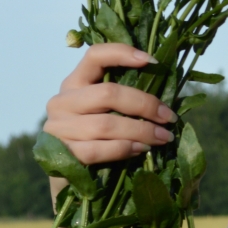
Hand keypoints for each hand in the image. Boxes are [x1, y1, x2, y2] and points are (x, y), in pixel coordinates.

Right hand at [43, 43, 176, 164]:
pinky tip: (141, 150)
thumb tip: (164, 99)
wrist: (68, 174)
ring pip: (105, 125)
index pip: (95, 56)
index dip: (123, 53)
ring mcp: (58, 127)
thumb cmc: (97, 137)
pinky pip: (97, 150)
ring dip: (141, 131)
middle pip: (108, 93)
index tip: (154, 62)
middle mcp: (63, 101)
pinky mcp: (60, 153)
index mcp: (75, 82)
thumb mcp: (106, 111)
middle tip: (169, 117)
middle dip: (145, 105)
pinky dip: (123, 149)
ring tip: (163, 138)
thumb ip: (124, 100)